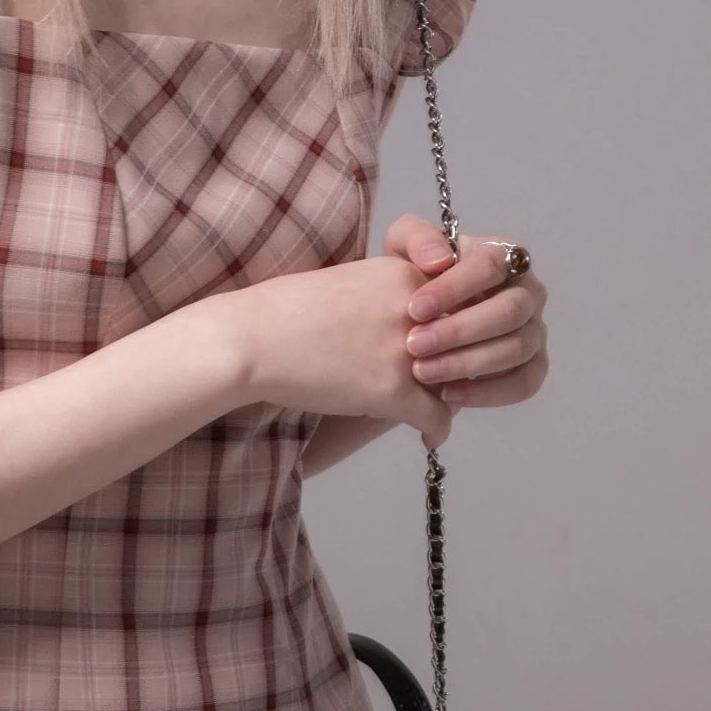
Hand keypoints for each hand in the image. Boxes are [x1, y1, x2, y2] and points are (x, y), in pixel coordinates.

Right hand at [225, 254, 457, 449]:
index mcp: (405, 273)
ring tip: (435, 411)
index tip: (447, 348)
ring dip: (445, 397)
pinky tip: (430, 437)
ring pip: (453, 380)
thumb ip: (391, 299)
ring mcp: (407, 349)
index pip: (456, 304)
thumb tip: (422, 327)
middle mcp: (415, 307)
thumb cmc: (287, 312)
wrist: (249, 341)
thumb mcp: (353, 284)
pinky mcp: (393, 389)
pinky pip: (437, 417)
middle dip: (456, 364)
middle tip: (450, 383)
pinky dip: (436, 429)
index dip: (453, 329)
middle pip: (461, 340)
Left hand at [382, 214, 549, 409]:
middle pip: (509, 310)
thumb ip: (415, 237)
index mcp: (502, 255)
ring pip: (516, 348)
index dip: (453, 287)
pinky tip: (447, 394)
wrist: (418, 320)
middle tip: (414, 345)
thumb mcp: (403, 247)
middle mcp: (528, 291)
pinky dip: (487, 393)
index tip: (414, 309)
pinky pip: (524, 383)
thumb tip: (440, 259)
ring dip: (467, 363)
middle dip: (459, 330)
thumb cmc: (416, 277)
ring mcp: (535, 329)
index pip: (489, 265)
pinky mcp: (533, 365)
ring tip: (423, 372)